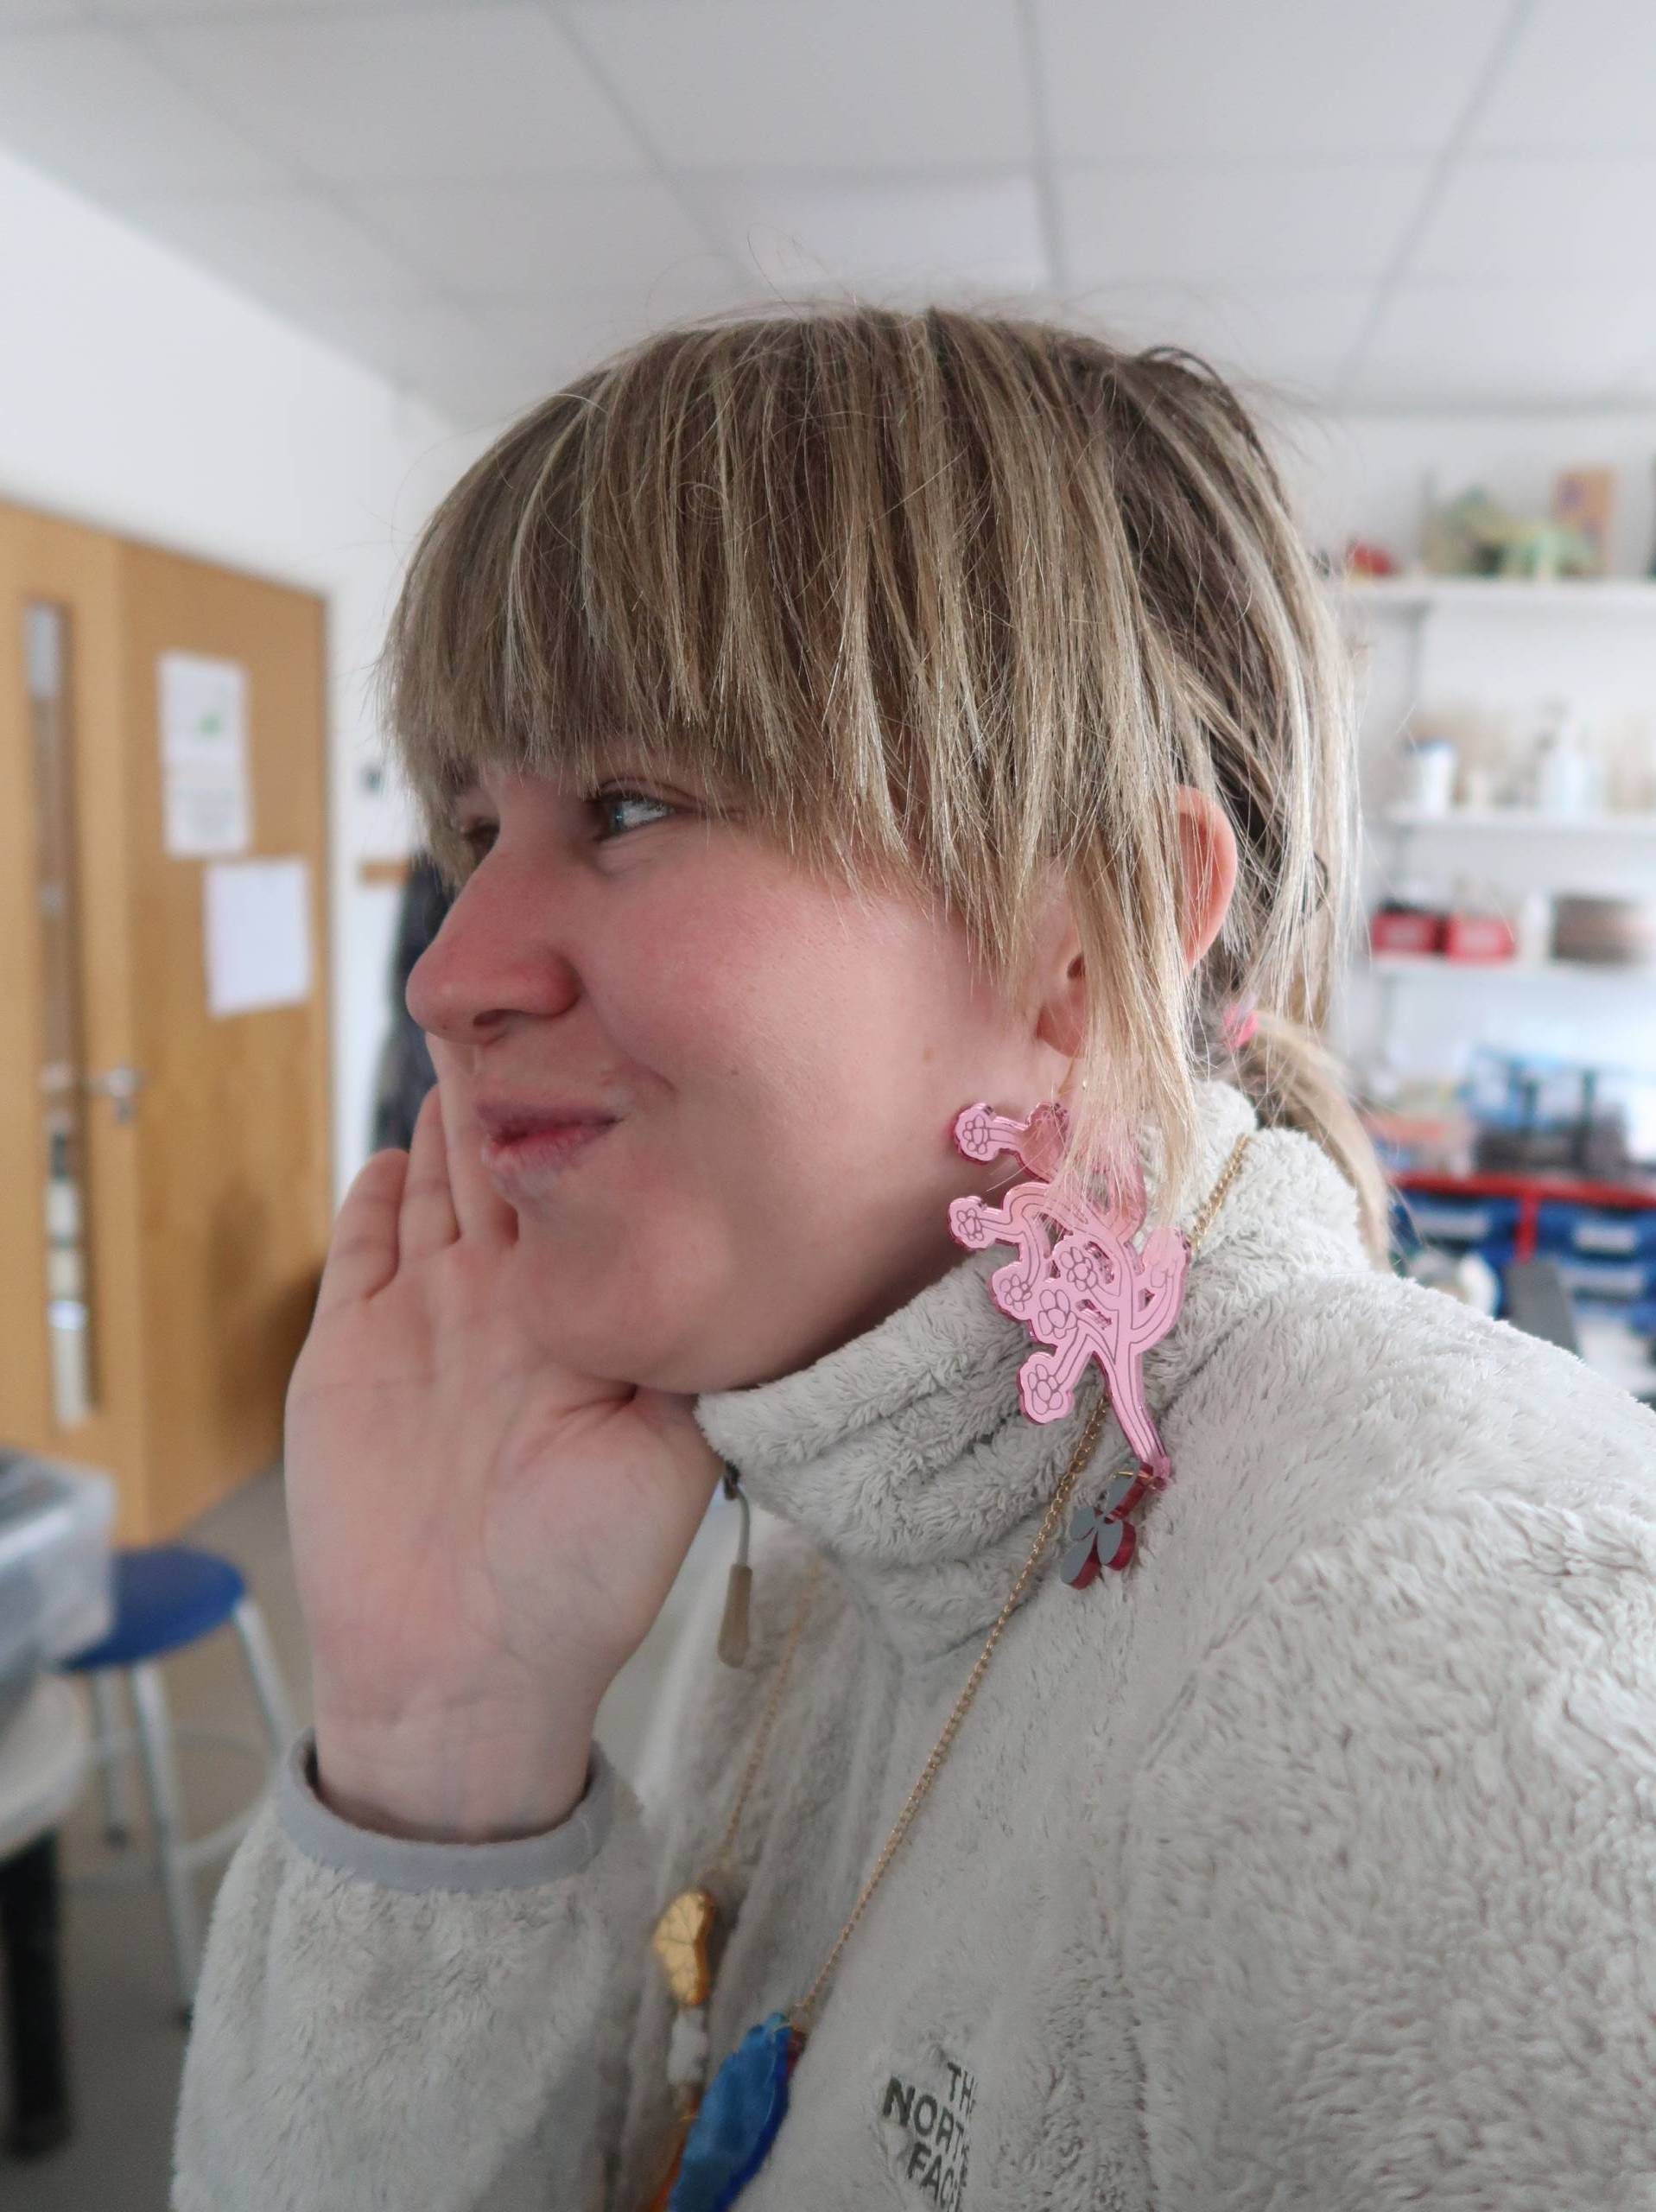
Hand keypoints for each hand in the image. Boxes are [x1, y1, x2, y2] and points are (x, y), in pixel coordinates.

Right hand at [284, 1042, 722, 1840]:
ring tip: (469, 1024)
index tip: (633, 1029)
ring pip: (440, 1186)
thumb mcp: (673, 1460)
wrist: (457, 1667)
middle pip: (514, 1164)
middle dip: (524, 1077)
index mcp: (589, 1319)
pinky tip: (397, 1135)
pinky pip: (360, 1246)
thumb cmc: (582, 1580)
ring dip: (454, 1111)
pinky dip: (377, 1190)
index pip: (599, 1190)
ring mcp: (428, 1318)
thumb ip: (685, 1355)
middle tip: (543, 980)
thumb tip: (736, 1261)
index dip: (609, 1115)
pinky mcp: (349, 1345)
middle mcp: (513, 1304)